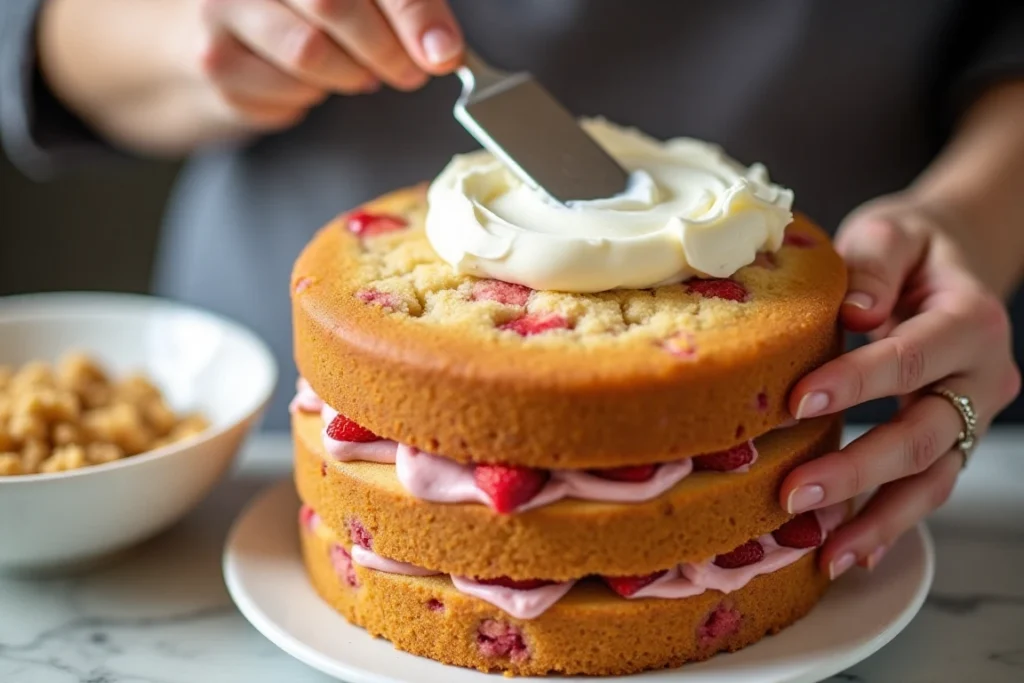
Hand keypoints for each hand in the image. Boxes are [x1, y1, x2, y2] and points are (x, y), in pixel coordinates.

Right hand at [190, 0, 462, 130]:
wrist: (218, 38)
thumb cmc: (295, 10)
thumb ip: (399, 7)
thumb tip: (440, 47)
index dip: (412, 13)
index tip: (443, 51)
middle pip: (332, 5)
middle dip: (385, 49)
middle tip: (407, 72)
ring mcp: (223, 9)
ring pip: (310, 54)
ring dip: (349, 75)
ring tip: (354, 70)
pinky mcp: (214, 60)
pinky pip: (287, 90)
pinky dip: (314, 95)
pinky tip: (310, 79)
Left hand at [779, 194, 1020, 577]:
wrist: (947, 261)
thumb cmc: (910, 248)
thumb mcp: (892, 233)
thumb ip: (874, 266)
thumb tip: (859, 314)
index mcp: (969, 319)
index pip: (910, 357)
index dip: (856, 382)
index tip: (798, 402)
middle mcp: (982, 376)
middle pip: (924, 435)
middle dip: (859, 469)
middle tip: (795, 494)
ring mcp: (971, 416)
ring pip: (932, 479)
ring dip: (878, 519)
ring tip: (824, 552)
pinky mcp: (952, 440)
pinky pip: (926, 487)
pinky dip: (890, 522)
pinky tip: (848, 551)